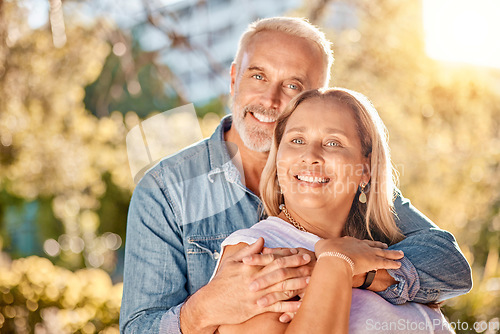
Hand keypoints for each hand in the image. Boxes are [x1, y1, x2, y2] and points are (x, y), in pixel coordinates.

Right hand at [181, 238, 311, 331]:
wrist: (209, 304)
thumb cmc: (220, 282)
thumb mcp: (231, 262)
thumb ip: (248, 251)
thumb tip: (262, 240)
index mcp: (249, 266)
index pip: (271, 257)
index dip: (286, 253)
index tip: (297, 250)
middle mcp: (255, 279)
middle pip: (280, 270)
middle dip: (296, 265)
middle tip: (310, 261)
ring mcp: (257, 294)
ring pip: (281, 288)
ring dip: (297, 283)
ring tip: (310, 280)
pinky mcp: (256, 308)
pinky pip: (276, 307)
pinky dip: (289, 306)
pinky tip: (300, 304)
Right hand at [315, 237, 403, 275]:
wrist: (334, 258)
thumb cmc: (326, 252)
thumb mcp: (321, 246)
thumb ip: (323, 245)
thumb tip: (320, 246)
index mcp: (348, 241)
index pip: (358, 242)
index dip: (363, 244)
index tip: (366, 245)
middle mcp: (360, 245)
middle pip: (373, 245)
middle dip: (380, 246)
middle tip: (387, 246)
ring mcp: (368, 252)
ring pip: (383, 253)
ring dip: (392, 254)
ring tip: (401, 254)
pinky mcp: (373, 261)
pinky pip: (386, 263)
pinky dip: (393, 263)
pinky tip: (399, 264)